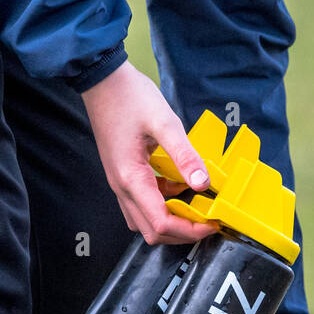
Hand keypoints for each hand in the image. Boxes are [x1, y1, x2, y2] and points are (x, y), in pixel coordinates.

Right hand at [81, 62, 218, 244]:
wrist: (101, 80)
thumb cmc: (128, 97)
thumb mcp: (164, 122)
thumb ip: (185, 156)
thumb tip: (203, 183)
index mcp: (131, 178)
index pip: (162, 223)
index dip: (190, 231)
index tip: (211, 224)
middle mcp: (122, 187)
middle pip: (152, 232)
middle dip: (182, 234)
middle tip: (206, 222)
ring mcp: (120, 183)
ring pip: (145, 222)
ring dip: (171, 223)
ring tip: (195, 210)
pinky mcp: (122, 176)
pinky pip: (142, 204)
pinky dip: (162, 206)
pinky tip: (179, 188)